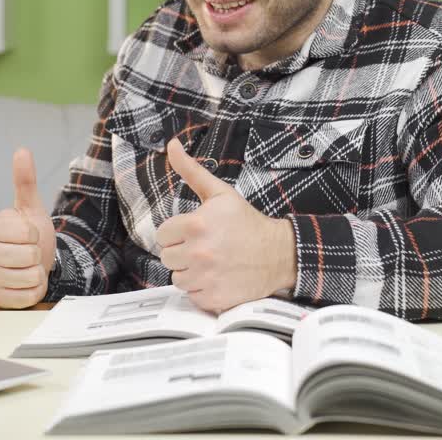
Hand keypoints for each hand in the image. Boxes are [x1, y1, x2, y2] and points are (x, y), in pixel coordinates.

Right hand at [0, 148, 57, 307]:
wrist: (33, 263)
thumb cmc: (30, 235)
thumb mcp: (30, 208)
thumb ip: (25, 181)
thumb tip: (22, 150)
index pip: (27, 232)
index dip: (35, 234)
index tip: (28, 235)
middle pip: (29, 256)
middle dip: (36, 254)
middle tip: (29, 252)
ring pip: (30, 276)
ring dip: (37, 273)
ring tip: (27, 267)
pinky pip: (27, 297)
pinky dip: (34, 291)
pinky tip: (25, 283)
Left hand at [156, 138, 296, 312]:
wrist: (279, 253)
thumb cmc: (246, 222)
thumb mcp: (220, 193)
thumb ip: (191, 170)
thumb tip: (171, 145)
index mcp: (196, 224)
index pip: (163, 235)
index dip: (177, 233)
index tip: (195, 232)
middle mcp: (198, 252)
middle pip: (167, 257)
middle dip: (182, 252)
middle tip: (205, 246)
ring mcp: (206, 277)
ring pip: (177, 278)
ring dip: (190, 272)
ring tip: (211, 262)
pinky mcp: (214, 298)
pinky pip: (192, 295)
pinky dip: (202, 289)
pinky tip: (217, 277)